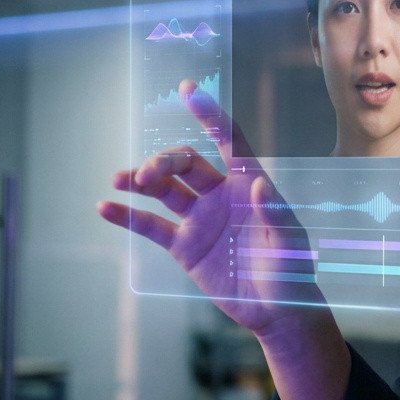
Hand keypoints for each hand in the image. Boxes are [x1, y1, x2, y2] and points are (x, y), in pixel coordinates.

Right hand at [97, 80, 321, 336]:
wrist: (277, 311)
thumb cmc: (292, 271)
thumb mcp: (289, 242)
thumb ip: (273, 212)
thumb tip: (257, 182)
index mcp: (248, 184)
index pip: (228, 140)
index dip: (208, 115)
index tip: (187, 89)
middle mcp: (220, 195)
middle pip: (185, 163)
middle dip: (163, 162)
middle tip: (145, 175)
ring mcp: (199, 219)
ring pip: (164, 190)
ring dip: (141, 181)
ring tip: (119, 179)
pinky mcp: (184, 246)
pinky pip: (151, 225)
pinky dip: (128, 216)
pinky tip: (106, 207)